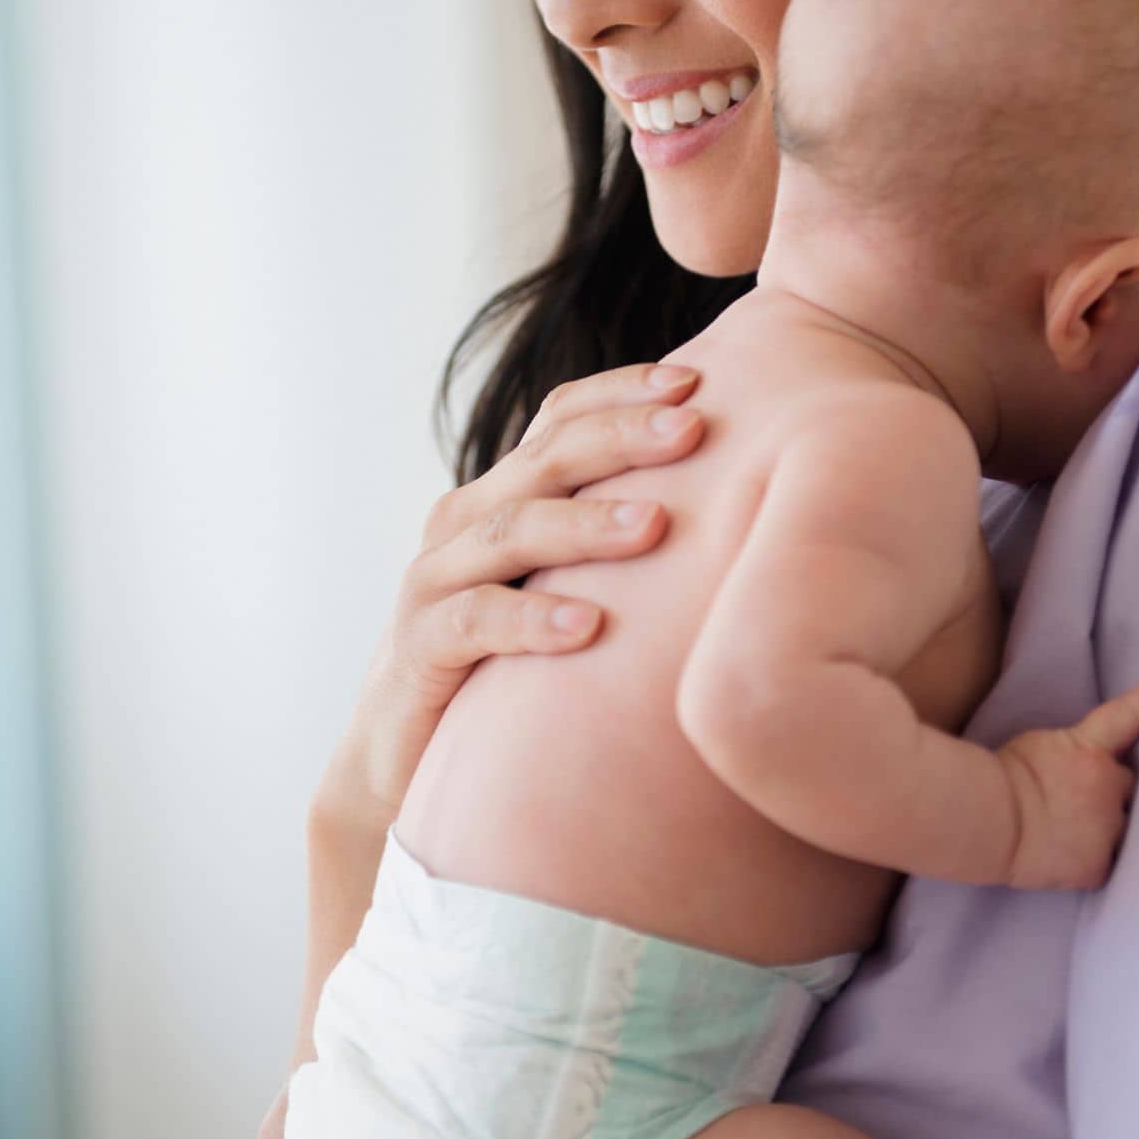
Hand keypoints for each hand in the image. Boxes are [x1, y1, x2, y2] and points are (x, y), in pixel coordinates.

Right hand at [313, 362, 705, 835]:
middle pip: (543, 458)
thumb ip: (619, 541)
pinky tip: (587, 627)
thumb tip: (734, 505)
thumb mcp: (565, 585)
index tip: (695, 384)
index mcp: (504, 494)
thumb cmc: (510, 663)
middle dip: (620, 437)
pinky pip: (474, 621)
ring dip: (585, 524)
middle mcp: (465, 522)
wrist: (403, 754)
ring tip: (655, 524)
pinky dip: (531, 619)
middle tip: (691, 428)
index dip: (621, 393)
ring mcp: (435, 581)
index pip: (559, 418)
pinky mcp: (417, 648)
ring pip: (511, 530)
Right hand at [996, 663, 1138, 890]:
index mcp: (1089, 749)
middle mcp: (1109, 785)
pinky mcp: (1099, 865)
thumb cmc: (1001, 777)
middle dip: (1115, 791)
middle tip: (1081, 800)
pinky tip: (1064, 857)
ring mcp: (1108, 828)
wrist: (986, 819)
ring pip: (1124, 828)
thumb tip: (1085, 765)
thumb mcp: (1038, 746)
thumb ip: (1073, 752)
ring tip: (1070, 834)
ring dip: (1106, 828)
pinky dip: (1089, 860)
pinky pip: (1107, 862)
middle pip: (1131, 785)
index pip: (1130, 714)